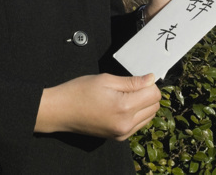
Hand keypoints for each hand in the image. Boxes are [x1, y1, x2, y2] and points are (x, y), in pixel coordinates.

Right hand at [35, 73, 160, 139]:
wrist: (61, 111)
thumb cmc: (79, 91)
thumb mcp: (105, 79)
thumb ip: (132, 81)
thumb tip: (152, 79)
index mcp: (124, 107)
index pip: (154, 95)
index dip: (149, 84)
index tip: (139, 78)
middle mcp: (126, 124)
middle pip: (154, 107)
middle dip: (148, 94)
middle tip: (131, 86)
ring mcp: (122, 133)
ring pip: (149, 117)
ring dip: (143, 105)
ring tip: (125, 96)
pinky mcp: (118, 138)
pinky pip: (138, 125)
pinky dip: (136, 115)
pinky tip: (122, 106)